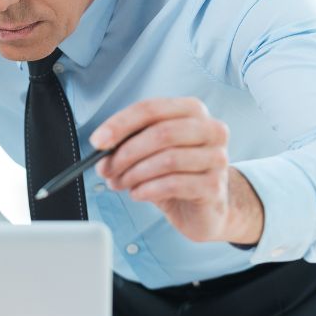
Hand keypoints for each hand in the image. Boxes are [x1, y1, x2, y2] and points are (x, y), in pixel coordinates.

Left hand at [91, 97, 262, 244]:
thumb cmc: (175, 173)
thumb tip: (101, 147)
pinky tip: (138, 193)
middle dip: (125, 153)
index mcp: (191, 110)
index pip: (150, 108)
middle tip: (105, 169)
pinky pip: (174, 184)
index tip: (97, 141)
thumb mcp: (150, 151)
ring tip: (120, 183)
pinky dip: (148, 189)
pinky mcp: (215, 185)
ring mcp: (217, 157)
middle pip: (160, 134)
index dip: (120, 124)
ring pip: (167, 160)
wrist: (204, 206)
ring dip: (134, 174)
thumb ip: (129, 142)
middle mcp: (210, 128)